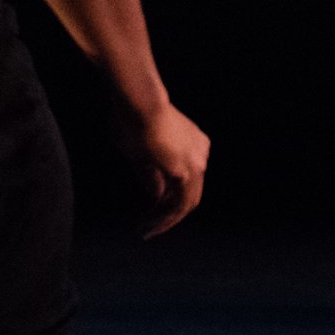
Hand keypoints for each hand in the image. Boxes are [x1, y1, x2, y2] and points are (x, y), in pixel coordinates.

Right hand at [134, 100, 209, 238]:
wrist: (139, 103)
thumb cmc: (133, 119)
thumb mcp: (139, 152)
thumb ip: (151, 175)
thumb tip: (157, 197)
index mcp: (194, 142)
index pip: (185, 178)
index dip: (168, 196)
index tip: (150, 207)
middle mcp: (201, 152)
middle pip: (189, 192)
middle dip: (169, 213)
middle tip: (148, 228)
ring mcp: (197, 162)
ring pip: (186, 202)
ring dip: (165, 221)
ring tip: (145, 231)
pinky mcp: (187, 173)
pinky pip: (179, 206)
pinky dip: (166, 220)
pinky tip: (149, 228)